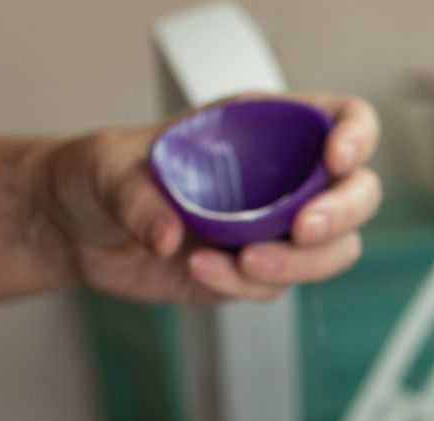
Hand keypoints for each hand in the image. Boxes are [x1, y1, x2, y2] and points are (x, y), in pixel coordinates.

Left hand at [33, 92, 382, 303]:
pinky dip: (245, 287)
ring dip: (301, 264)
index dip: (356, 137)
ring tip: (244, 263)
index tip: (336, 160)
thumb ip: (138, 197)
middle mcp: (282, 178)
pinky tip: (201, 271)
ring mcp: (275, 229)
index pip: (342, 119)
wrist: (76, 232)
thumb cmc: (100, 175)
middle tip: (302, 230)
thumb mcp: (108, 167)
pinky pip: (278, 286)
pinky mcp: (256, 273)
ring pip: (333, 251)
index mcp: (265, 126)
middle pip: (357, 193)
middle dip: (340, 215)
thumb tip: (169, 235)